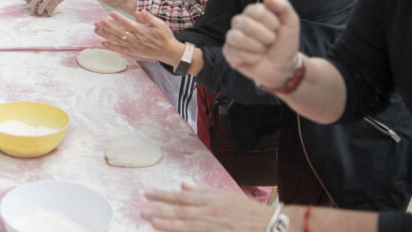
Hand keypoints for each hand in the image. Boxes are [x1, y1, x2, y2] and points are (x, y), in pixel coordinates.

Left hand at [27, 0, 71, 15]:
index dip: (31, 1)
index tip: (33, 4)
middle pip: (33, 4)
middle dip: (33, 10)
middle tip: (35, 12)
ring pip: (39, 10)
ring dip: (40, 13)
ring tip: (42, 13)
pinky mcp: (54, 3)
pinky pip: (49, 12)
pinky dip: (49, 14)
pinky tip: (50, 13)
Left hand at [94, 10, 180, 63]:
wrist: (168, 51)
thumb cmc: (164, 36)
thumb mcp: (159, 23)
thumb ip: (148, 17)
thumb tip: (139, 11)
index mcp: (141, 30)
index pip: (126, 23)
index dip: (117, 18)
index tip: (109, 13)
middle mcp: (135, 39)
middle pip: (118, 32)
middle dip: (106, 26)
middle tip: (97, 22)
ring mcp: (133, 47)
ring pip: (116, 40)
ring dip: (105, 35)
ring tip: (96, 30)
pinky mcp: (132, 53)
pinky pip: (119, 49)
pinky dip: (111, 46)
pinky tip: (103, 43)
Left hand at [142, 182, 273, 230]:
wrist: (268, 226)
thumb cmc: (246, 211)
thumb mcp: (224, 195)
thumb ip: (202, 191)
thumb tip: (183, 185)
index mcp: (211, 199)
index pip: (181, 197)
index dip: (163, 195)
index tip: (148, 193)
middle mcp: (210, 213)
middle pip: (181, 211)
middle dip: (160, 210)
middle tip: (143, 209)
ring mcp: (213, 227)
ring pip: (186, 225)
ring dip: (168, 223)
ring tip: (152, 221)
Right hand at [222, 0, 300, 88]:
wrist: (283, 65)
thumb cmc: (284, 43)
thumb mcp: (291, 22)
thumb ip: (283, 6)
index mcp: (253, 12)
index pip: (256, 11)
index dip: (271, 22)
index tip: (278, 29)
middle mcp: (239, 22)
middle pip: (245, 24)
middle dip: (265, 36)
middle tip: (271, 41)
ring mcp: (232, 37)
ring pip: (236, 38)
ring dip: (257, 47)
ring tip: (262, 50)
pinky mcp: (228, 53)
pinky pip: (236, 54)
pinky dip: (252, 58)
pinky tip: (256, 58)